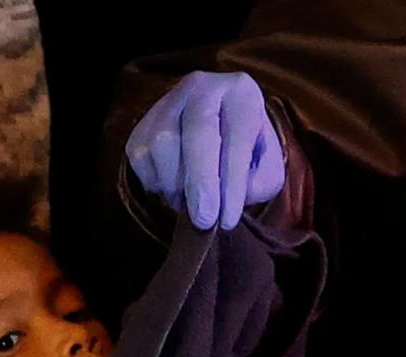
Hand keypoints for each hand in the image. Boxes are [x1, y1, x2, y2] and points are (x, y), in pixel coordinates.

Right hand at [126, 71, 284, 229]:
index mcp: (242, 93)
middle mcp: (203, 86)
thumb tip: (223, 197)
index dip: (231, 183)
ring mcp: (168, 101)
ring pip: (162, 143)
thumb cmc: (248, 153)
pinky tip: (172, 188)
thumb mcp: (266, 168)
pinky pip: (140, 155)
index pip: (237, 137)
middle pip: (197, 132)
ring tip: (188, 203)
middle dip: (200, 182)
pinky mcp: (144, 121)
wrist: (219, 132)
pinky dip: (155, 181)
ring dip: (174, 184)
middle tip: (203, 220)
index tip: (227, 220)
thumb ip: (256, 182)